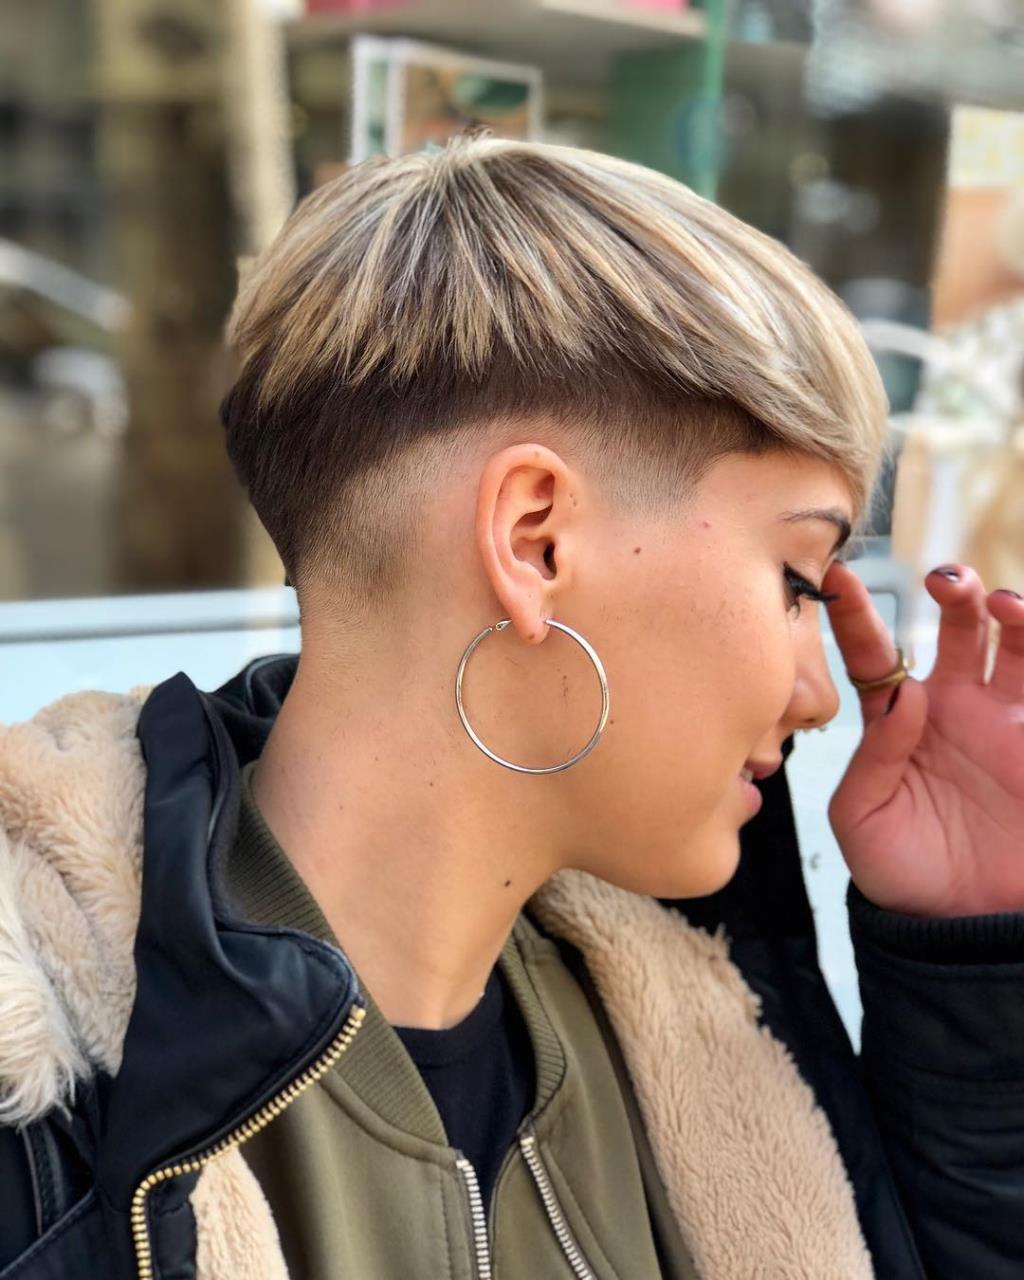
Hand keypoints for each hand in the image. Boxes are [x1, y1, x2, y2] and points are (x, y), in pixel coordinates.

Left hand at [824, 561, 1023, 918]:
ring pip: (1015, 646)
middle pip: (957, 630)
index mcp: (899, 721)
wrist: (959, 927)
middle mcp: (955, 709)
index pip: (874, 655)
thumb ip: (874, 755)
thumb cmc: (899, 871)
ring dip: (1011, 612)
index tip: (836, 576)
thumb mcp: (862, 816)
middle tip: (945, 580)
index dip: (855, 615)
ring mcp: (1006, 723)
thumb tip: (903, 694)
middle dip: (956, 593)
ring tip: (998, 605)